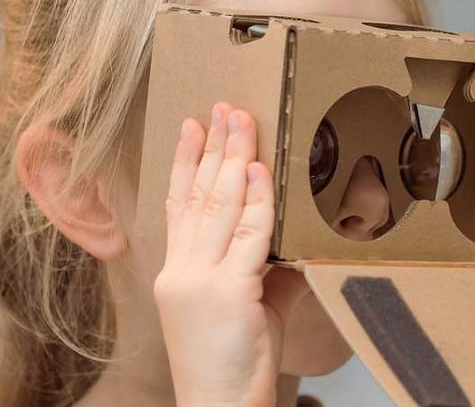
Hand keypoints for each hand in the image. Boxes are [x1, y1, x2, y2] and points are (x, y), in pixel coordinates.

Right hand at [154, 103, 308, 406]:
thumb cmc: (236, 366)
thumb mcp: (250, 309)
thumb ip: (268, 270)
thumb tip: (297, 243)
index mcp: (180, 273)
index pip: (178, 206)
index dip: (183, 163)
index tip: (191, 126)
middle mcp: (183, 271)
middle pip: (196, 196)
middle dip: (213, 147)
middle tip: (223, 107)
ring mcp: (200, 280)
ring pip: (218, 206)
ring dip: (233, 159)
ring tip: (241, 121)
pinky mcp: (226, 293)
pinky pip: (248, 236)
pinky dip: (256, 201)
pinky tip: (259, 171)